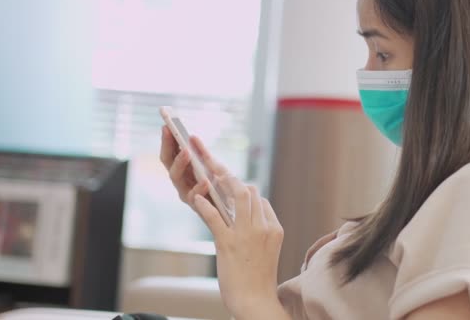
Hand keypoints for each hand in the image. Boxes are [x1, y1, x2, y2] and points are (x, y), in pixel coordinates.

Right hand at [159, 126, 225, 205]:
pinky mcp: (197, 207)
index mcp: (183, 171)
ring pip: (176, 178)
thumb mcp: (215, 168)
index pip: (170, 153)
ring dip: (180, 163)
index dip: (166, 140)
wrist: (236, 212)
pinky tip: (205, 180)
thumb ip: (204, 155)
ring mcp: (187, 194)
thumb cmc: (223, 188)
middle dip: (168, 147)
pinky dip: (199, 188)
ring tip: (187, 152)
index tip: (166, 125)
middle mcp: (181, 182)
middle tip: (172, 133)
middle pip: (168, 163)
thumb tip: (193, 138)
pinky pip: (194, 197)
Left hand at [193, 176, 285, 318]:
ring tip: (208, 173)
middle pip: (250, 191)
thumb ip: (262, 232)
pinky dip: (204, 204)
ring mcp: (246, 234)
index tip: (230, 187)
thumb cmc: (258, 280)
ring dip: (221, 181)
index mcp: (274, 228)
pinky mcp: (228, 243)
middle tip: (217, 168)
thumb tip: (249, 218)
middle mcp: (263, 227)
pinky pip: (215, 216)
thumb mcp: (268, 251)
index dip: (245, 192)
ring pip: (237, 195)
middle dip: (232, 177)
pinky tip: (195, 198)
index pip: (260, 200)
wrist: (255, 301)